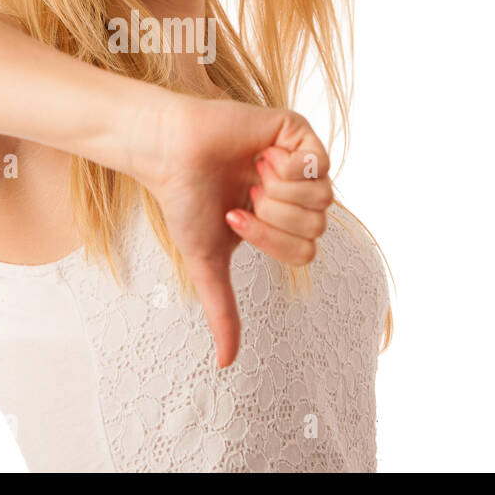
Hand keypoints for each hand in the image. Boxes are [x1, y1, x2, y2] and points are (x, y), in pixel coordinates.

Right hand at [131, 93, 333, 367]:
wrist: (171, 154)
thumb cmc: (185, 202)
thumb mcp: (208, 263)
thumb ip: (223, 309)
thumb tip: (225, 364)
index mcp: (282, 221)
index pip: (306, 252)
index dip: (271, 242)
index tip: (235, 217)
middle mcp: (296, 192)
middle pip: (318, 226)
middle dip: (274, 217)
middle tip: (244, 195)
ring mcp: (300, 160)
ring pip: (323, 197)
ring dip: (278, 192)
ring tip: (251, 174)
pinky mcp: (297, 130)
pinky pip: (317, 162)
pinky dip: (286, 166)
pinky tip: (260, 155)